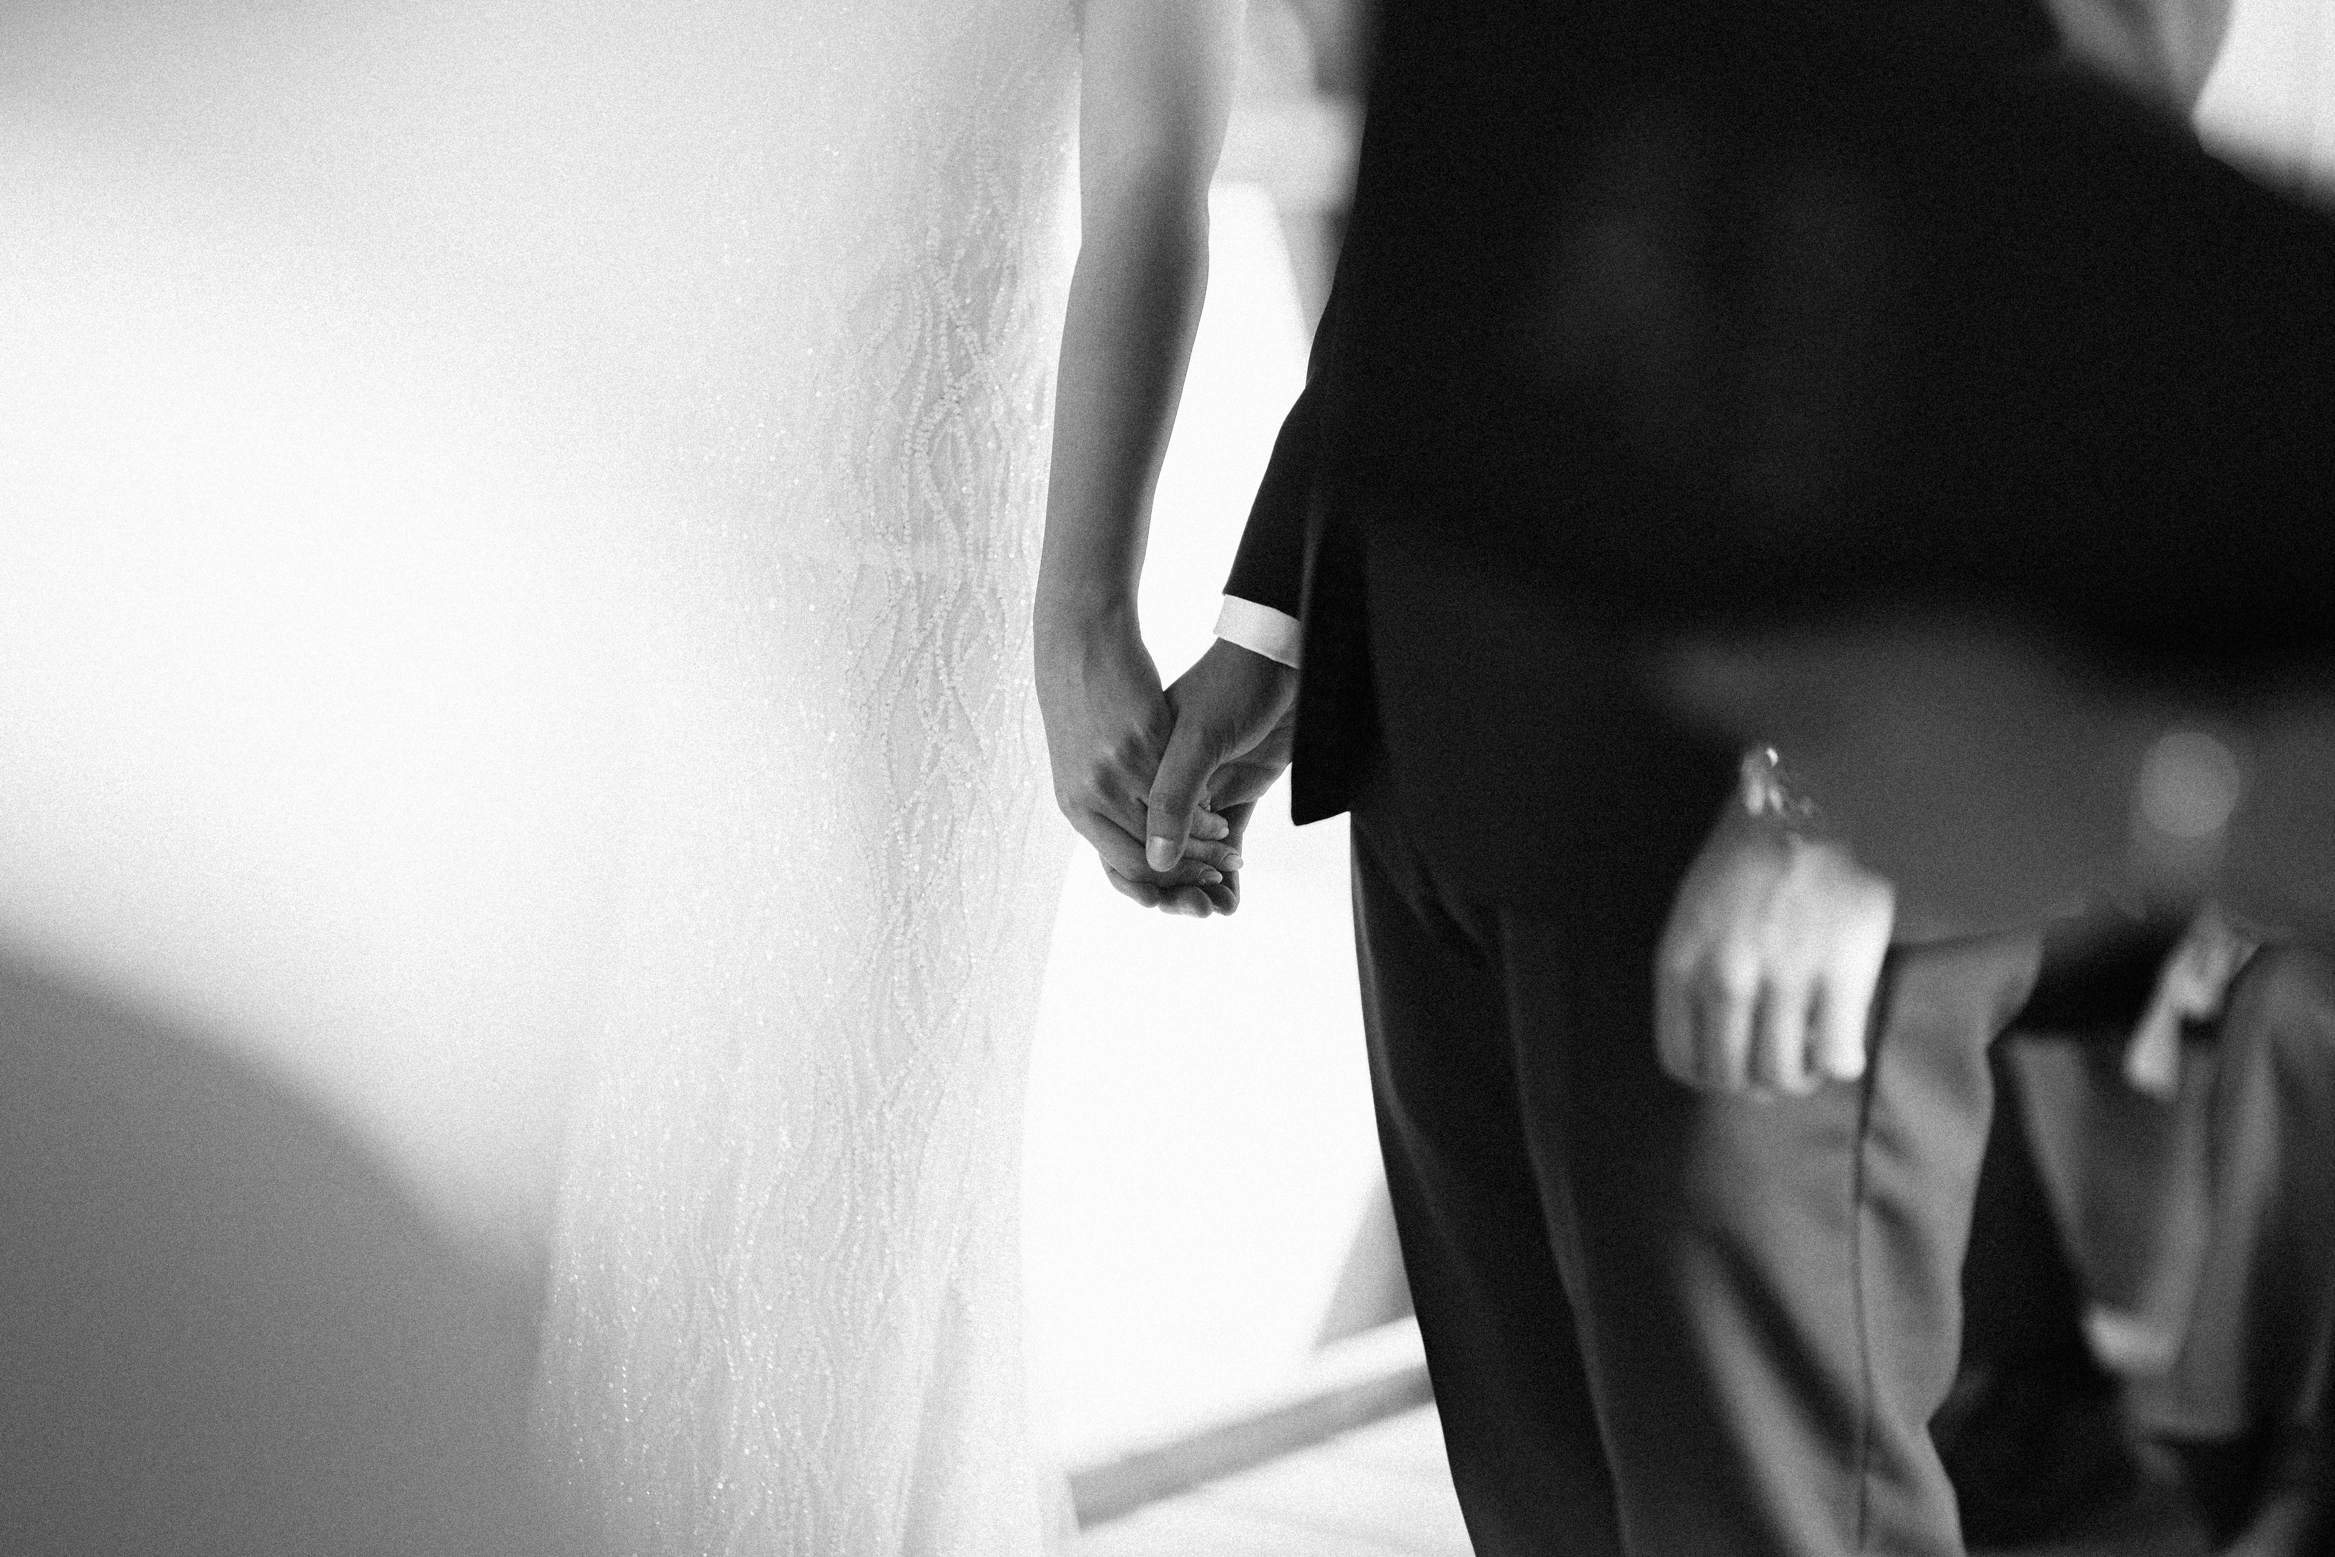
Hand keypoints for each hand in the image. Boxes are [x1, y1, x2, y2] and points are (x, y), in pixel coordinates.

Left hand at [1034, 606, 1242, 912]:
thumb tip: (1137, 833)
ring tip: (1230, 851)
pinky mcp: (1138, 740)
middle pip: (1147, 856)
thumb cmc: (1087, 702)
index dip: (1166, 883)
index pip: (1126, 866)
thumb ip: (1111, 799)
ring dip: (1204, 848)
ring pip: (1166, 828)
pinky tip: (1223, 815)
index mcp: (1077, 807)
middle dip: (1190, 873)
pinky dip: (1204, 812)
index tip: (1197, 886)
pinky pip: (1179, 790)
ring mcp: (1114, 770)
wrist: (1078, 645)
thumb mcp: (1087, 760)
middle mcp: (1091, 795)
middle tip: (1224, 875)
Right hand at [1139, 639, 1298, 914]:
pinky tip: (1232, 902)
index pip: (1131, 836)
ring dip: (1199, 887)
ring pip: (1192, 855)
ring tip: (1214, 911)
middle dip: (1173, 888)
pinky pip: (1225, 845)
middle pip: (1160, 854)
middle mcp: (1167, 785)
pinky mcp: (1236, 793)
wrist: (1284, 658)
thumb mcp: (1198, 739)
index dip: (1144, 875)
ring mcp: (1202, 790)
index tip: (1161, 902)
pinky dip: (1227, 875)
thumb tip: (1156, 864)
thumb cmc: (1236, 686)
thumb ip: (1174, 798)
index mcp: (1144, 770)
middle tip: (1196, 909)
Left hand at [1654, 804, 1895, 1097]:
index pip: (1680, 1058)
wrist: (1813, 805)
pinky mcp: (1841, 976)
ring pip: (1781, 1074)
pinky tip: (1842, 1045)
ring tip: (1809, 1058)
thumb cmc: (1748, 856)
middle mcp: (1724, 978)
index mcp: (1680, 962)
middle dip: (1752, 1085)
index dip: (1708, 1077)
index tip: (1731, 1070)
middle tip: (1776, 1070)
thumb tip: (1713, 1036)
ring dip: (1797, 1079)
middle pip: (1730, 1075)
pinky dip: (1839, 1064)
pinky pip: (1837, 1058)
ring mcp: (1783, 979)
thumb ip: (1692, 971)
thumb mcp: (1692, 910)